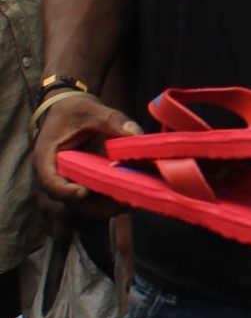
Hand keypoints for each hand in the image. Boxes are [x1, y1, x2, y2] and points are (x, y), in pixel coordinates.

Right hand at [32, 93, 141, 212]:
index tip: (84, 192)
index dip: (65, 191)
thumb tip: (137, 133)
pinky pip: (93, 200)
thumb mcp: (92, 109)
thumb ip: (113, 120)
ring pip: (82, 206)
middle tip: (122, 202)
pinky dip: (110, 202)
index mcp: (46, 156)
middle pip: (68, 202)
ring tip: (132, 203)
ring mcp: (68, 182)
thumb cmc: (74, 109)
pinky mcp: (82, 184)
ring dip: (105, 208)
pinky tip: (133, 198)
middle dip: (94, 206)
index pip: (49, 181)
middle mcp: (54, 174)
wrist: (70, 110)